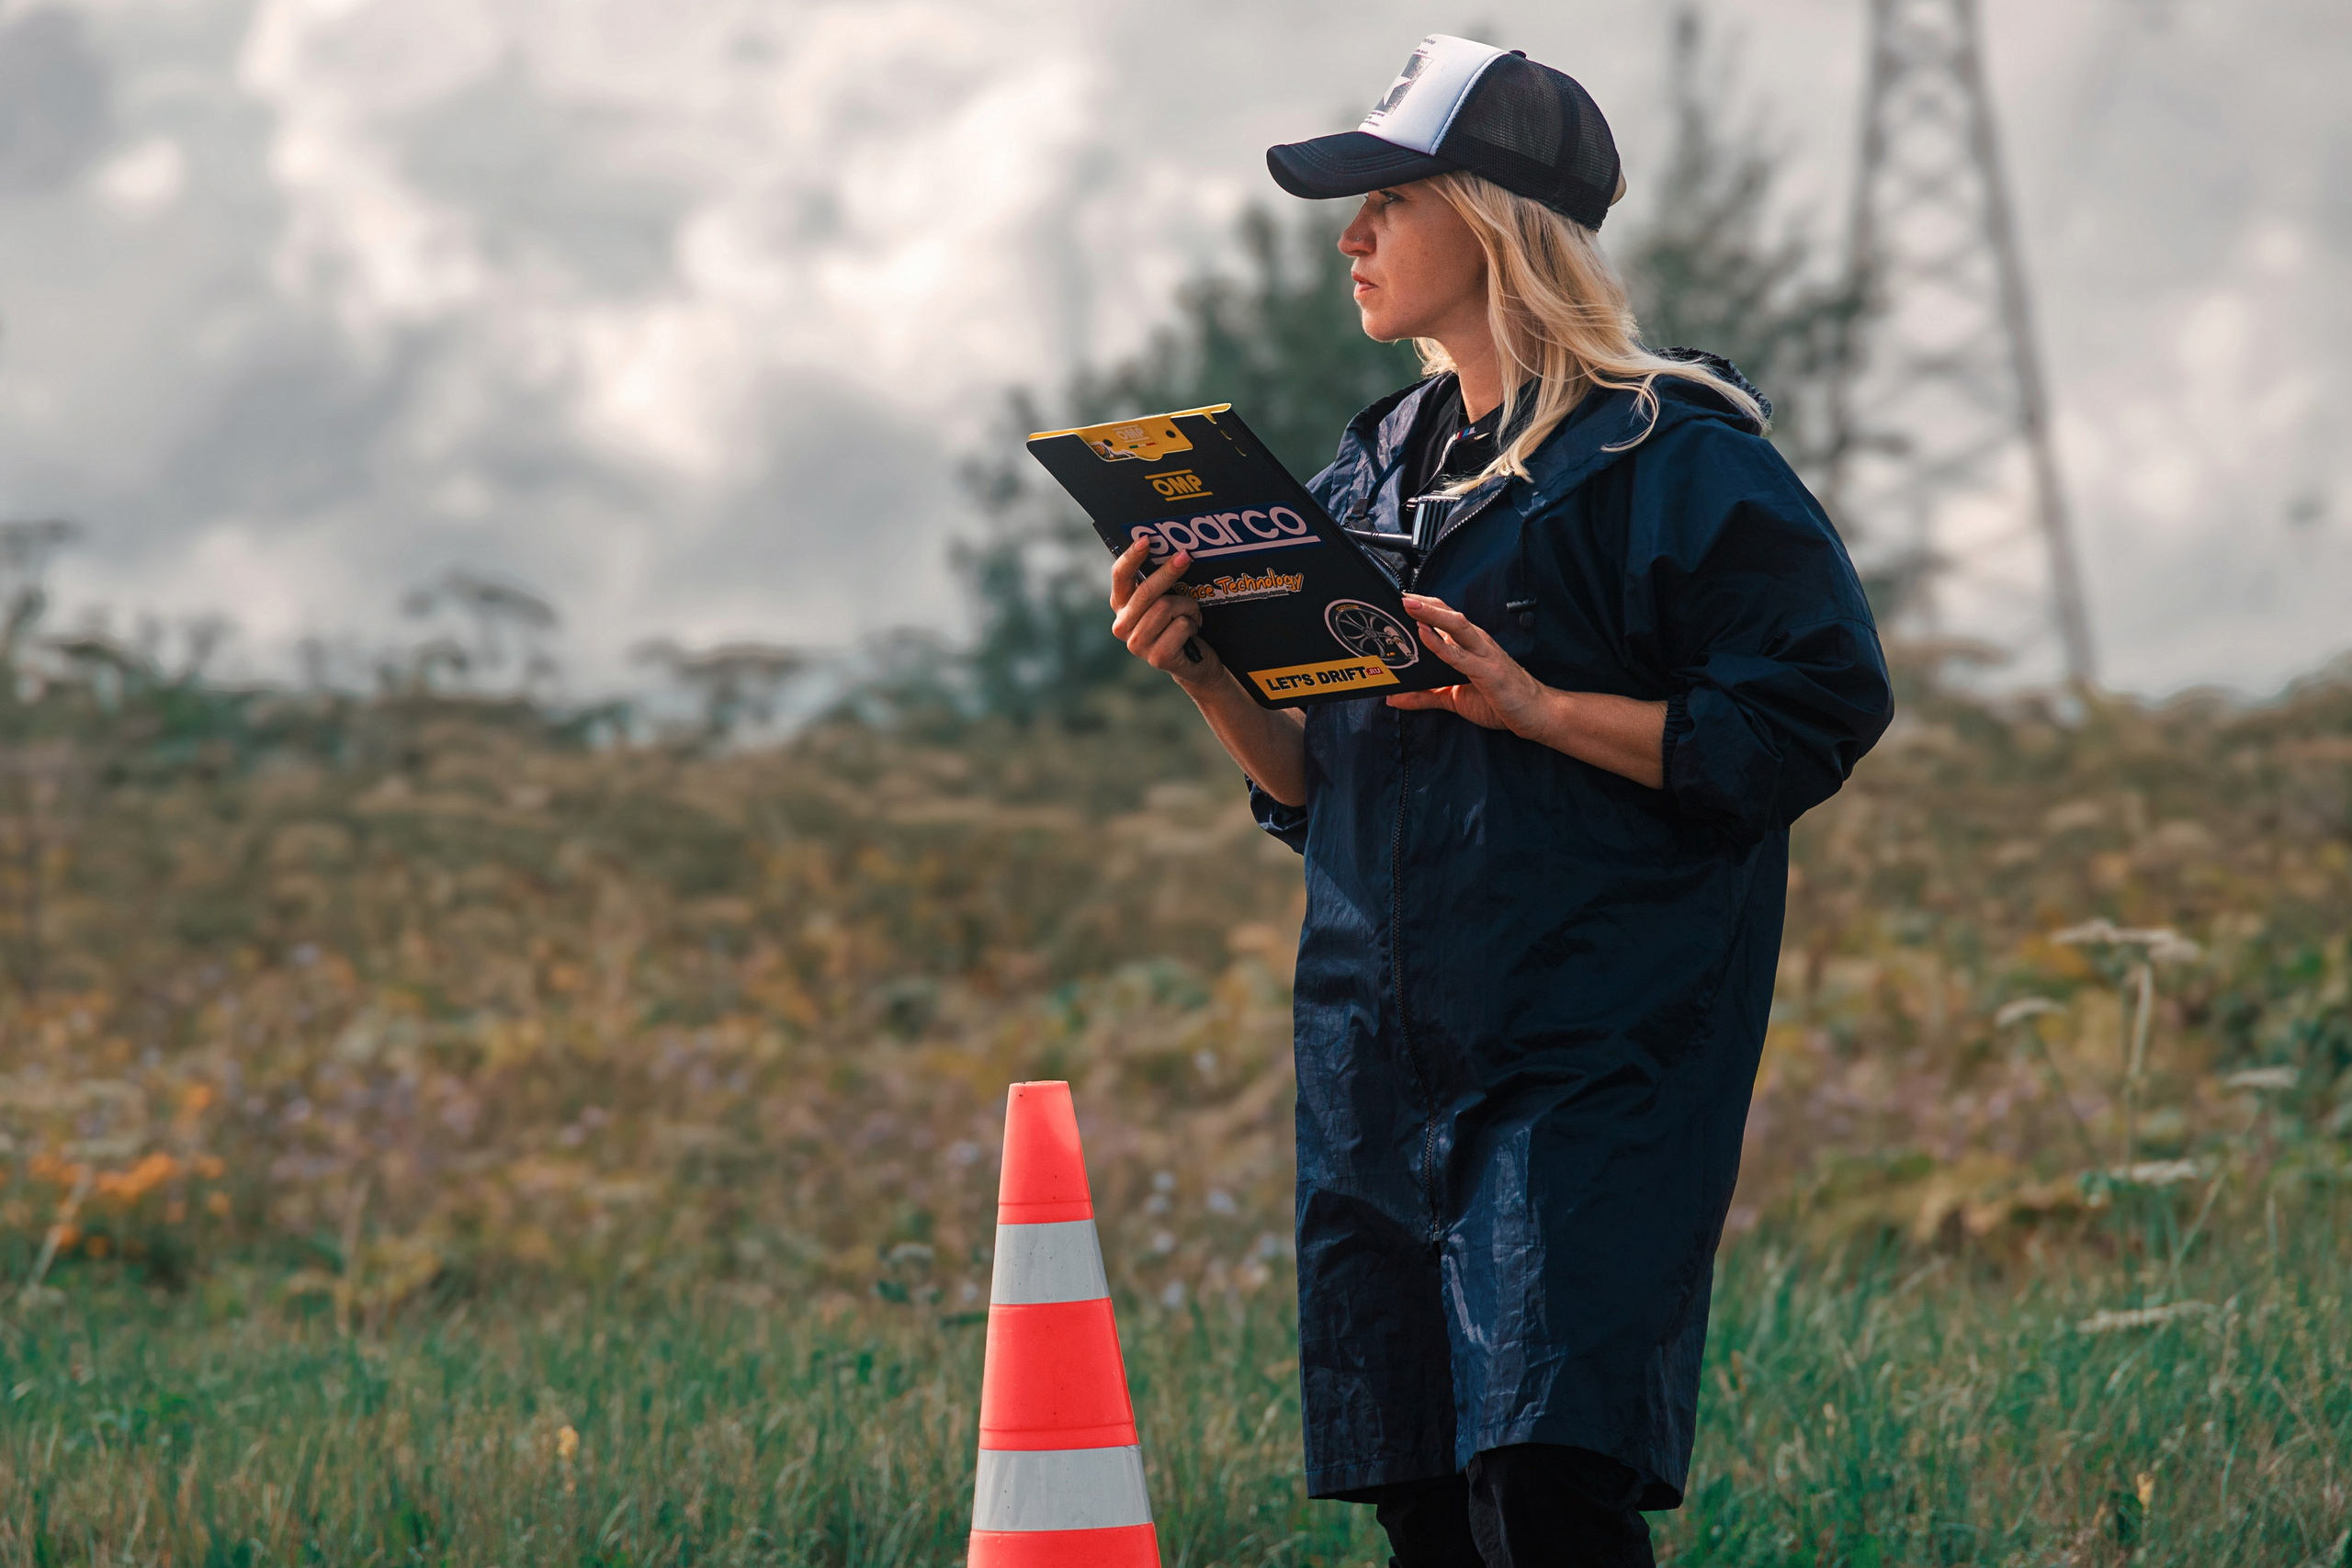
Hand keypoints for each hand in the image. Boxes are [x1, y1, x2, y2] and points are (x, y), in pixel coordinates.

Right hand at [1110, 537, 1221, 685]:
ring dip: (1188, 607)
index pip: (1120, 576)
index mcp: (1121, 606)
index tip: (1146, 540)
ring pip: (1167, 607)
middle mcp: (1122, 625)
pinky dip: (1193, 624)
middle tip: (1185, 556)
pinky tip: (1192, 633)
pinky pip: (1181, 626)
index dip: (1132, 557)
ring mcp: (1137, 644)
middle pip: (1146, 591)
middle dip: (1168, 572)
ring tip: (1191, 615)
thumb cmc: (1177, 624)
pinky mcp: (1157, 657)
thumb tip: (1171, 549)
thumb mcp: (1164, 600)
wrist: (1194, 662)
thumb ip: (1156, 581)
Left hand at [1385, 593, 1555, 736]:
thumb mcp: (1455, 699)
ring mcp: (1484, 655)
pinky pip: (1460, 655)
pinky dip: (1440, 644)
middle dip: (1424, 603)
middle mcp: (1478, 644)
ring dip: (1431, 614)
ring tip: (1409, 604)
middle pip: (1449, 615)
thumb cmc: (1501, 700)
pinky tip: (1425, 634)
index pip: (1446, 618)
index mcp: (1472, 645)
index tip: (1401, 598)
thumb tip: (1394, 699)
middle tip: (1400, 595)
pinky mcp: (1487, 672)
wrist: (1538, 713)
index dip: (1424, 606)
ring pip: (1456, 626)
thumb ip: (1425, 697)